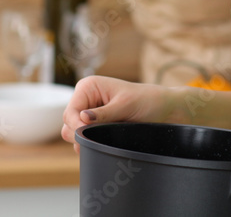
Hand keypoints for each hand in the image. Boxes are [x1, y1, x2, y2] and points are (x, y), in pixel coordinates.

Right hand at [61, 76, 176, 151]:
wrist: (162, 109)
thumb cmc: (146, 100)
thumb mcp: (125, 105)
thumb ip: (103, 114)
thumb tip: (82, 118)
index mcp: (88, 86)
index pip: (70, 111)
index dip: (76, 126)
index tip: (87, 136)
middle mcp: (85, 98)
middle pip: (68, 122)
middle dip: (80, 134)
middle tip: (98, 138)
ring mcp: (89, 112)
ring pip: (73, 132)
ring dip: (85, 139)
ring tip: (105, 138)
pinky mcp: (95, 124)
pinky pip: (83, 137)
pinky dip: (90, 143)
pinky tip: (104, 142)